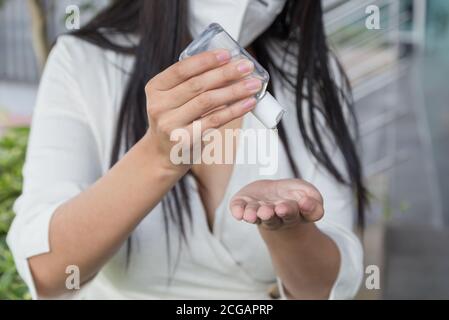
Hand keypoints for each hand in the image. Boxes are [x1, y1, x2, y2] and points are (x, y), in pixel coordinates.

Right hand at [143, 50, 261, 169]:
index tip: (227, 54)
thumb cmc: (175, 120)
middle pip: (197, 84)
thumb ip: (193, 83)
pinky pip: (214, 121)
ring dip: (234, 91)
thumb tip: (231, 66)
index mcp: (155, 88)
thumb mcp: (173, 98)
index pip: (182, 69)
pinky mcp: (184, 140)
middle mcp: (158, 105)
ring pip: (207, 101)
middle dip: (225, 73)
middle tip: (246, 66)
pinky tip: (248, 103)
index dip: (206, 60)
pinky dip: (234, 110)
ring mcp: (170, 124)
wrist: (163, 154)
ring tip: (253, 84)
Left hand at [229, 179, 323, 230]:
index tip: (304, 203)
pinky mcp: (243, 205)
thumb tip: (307, 203)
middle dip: (273, 213)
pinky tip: (238, 213)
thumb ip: (314, 200)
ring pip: (255, 216)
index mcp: (293, 215)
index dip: (302, 209)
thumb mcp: (309, 194)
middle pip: (274, 219)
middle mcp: (274, 218)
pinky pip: (238, 209)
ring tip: (255, 213)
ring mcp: (257, 212)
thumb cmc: (293, 195)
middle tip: (276, 209)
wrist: (273, 193)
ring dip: (254, 214)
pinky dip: (237, 210)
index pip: (298, 214)